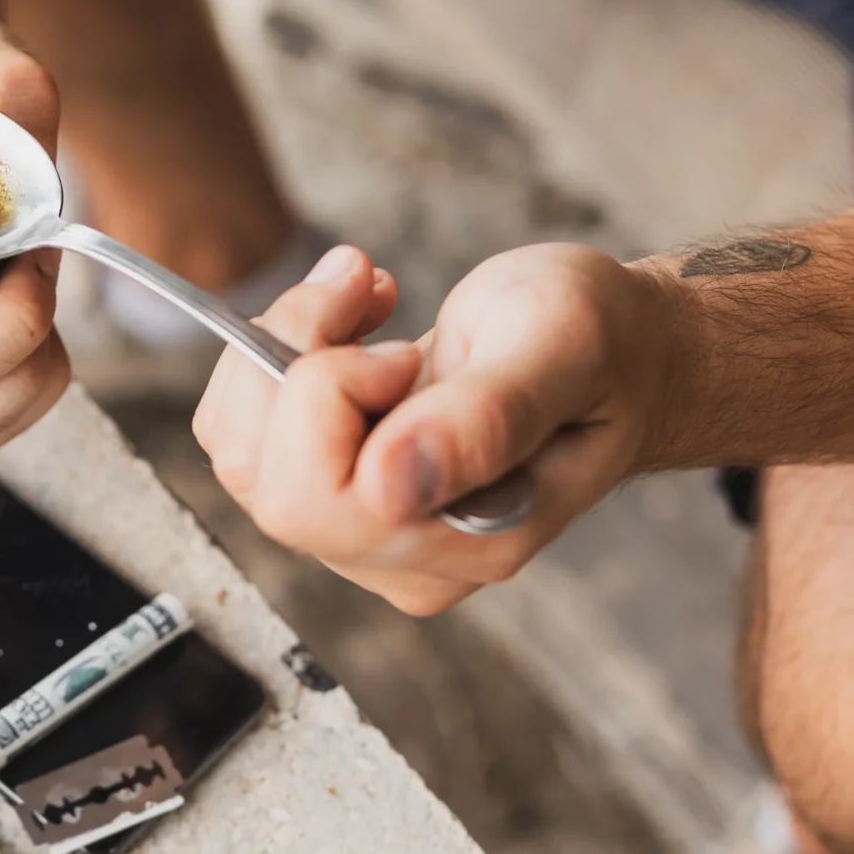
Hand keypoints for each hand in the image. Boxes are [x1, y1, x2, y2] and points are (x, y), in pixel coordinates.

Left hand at [192, 241, 674, 613]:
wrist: (610, 353)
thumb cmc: (601, 348)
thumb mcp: (561, 350)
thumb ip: (486, 418)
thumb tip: (389, 489)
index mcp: (470, 541)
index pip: (322, 499)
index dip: (332, 399)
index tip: (400, 349)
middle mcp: (407, 559)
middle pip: (269, 485)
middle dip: (297, 360)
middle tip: (370, 294)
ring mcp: (365, 533)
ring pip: (242, 455)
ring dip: (281, 348)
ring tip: (363, 294)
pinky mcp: (334, 492)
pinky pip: (245, 436)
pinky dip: (274, 356)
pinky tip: (350, 323)